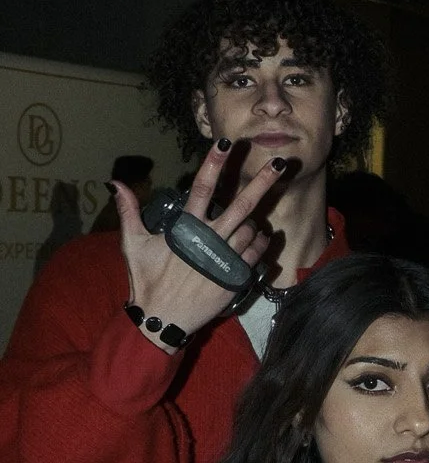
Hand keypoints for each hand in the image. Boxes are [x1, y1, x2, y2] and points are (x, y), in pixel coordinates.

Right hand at [116, 141, 277, 343]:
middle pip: (241, 205)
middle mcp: (210, 240)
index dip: (214, 164)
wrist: (162, 319)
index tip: (226, 143)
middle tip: (280, 163)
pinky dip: (260, 242)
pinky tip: (258, 238)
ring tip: (249, 221)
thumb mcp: (133, 244)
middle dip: (262, 182)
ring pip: (251, 229)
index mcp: (186, 227)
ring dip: (254, 220)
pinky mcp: (236, 278)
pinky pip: (257, 253)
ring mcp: (226, 259)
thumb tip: (115, 183)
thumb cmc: (147, 280)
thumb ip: (128, 212)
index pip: (203, 188)